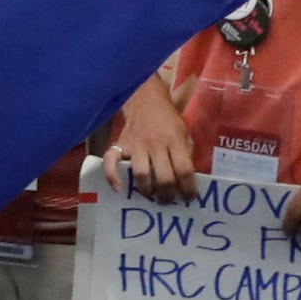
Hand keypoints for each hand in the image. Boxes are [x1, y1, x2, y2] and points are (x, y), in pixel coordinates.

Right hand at [104, 76, 199, 200]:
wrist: (145, 99)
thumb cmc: (167, 119)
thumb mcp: (184, 132)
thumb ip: (186, 153)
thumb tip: (187, 179)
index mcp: (174, 140)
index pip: (184, 170)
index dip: (188, 188)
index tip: (189, 198)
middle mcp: (156, 144)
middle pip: (163, 177)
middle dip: (167, 195)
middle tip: (168, 200)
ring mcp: (136, 145)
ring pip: (141, 174)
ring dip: (147, 190)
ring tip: (151, 195)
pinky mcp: (120, 144)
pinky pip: (111, 161)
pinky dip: (112, 176)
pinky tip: (118, 188)